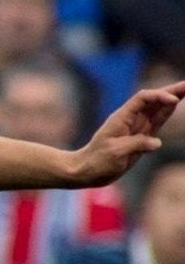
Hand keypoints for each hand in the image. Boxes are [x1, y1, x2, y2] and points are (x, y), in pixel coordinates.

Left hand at [67, 81, 184, 185]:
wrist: (88, 171)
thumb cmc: (97, 161)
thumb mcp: (116, 153)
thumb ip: (136, 145)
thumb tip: (157, 142)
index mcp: (122, 118)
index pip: (142, 99)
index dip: (159, 96)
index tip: (174, 101)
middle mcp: (130, 119)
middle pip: (152, 100)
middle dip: (170, 92)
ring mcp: (137, 127)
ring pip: (157, 109)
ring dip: (171, 99)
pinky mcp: (141, 137)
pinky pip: (157, 121)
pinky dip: (167, 112)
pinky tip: (175, 104)